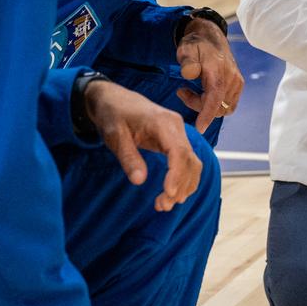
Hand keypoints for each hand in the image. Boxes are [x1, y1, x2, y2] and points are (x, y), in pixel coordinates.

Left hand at [83, 79, 203, 211]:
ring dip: (184, 185)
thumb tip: (139, 181)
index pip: (178, 151)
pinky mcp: (176, 139)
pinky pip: (187, 161)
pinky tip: (173, 193)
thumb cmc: (113, 115)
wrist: (114, 99)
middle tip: (162, 206)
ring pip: (192, 162)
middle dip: (179, 185)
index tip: (168, 193)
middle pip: (189, 159)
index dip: (177, 174)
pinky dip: (184, 178)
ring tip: (165, 204)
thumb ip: (128, 157)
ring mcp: (178, 132)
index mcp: (162, 122)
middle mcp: (176, 126)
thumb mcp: (114, 136)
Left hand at [176, 20, 242, 132]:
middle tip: (182, 92)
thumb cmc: (196, 45)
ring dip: (207, 106)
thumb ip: (187, 61)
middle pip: (217, 106)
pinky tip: (205, 93)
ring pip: (223, 108)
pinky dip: (216, 105)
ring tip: (193, 91)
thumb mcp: (186, 49)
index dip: (207, 114)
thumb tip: (189, 73)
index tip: (200, 128)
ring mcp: (237, 82)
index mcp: (217, 70)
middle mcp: (231, 77)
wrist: (210, 37)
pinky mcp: (239, 85)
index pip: (215, 97)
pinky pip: (229, 105)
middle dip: (198, 106)